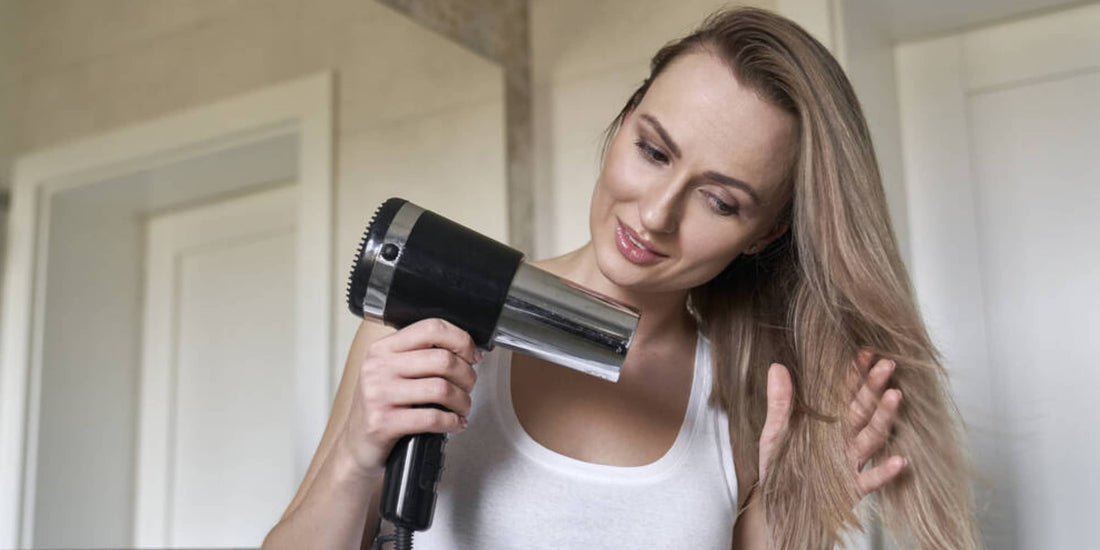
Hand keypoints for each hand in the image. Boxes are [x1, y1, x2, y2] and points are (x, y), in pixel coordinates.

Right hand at [338, 318, 480, 476]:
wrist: (356, 446)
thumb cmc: (380, 408)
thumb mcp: (391, 373)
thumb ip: (420, 356)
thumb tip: (465, 351)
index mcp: (383, 348)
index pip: (431, 328)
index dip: (461, 340)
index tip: (472, 355)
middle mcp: (378, 367)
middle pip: (442, 359)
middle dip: (467, 376)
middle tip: (469, 387)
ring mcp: (378, 394)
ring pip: (441, 389)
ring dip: (462, 401)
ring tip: (462, 408)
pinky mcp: (383, 422)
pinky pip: (432, 417)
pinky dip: (452, 422)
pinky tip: (453, 423)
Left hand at [758, 351, 905, 495]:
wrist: (779, 508)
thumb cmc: (779, 469)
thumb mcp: (774, 434)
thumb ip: (779, 403)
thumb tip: (776, 367)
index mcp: (826, 423)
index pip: (843, 393)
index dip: (854, 373)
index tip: (865, 352)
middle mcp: (843, 439)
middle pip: (863, 409)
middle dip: (874, 386)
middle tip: (887, 364)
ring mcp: (851, 462)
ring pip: (872, 437)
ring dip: (884, 417)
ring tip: (895, 396)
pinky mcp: (852, 488)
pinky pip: (872, 479)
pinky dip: (885, 472)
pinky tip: (900, 460)